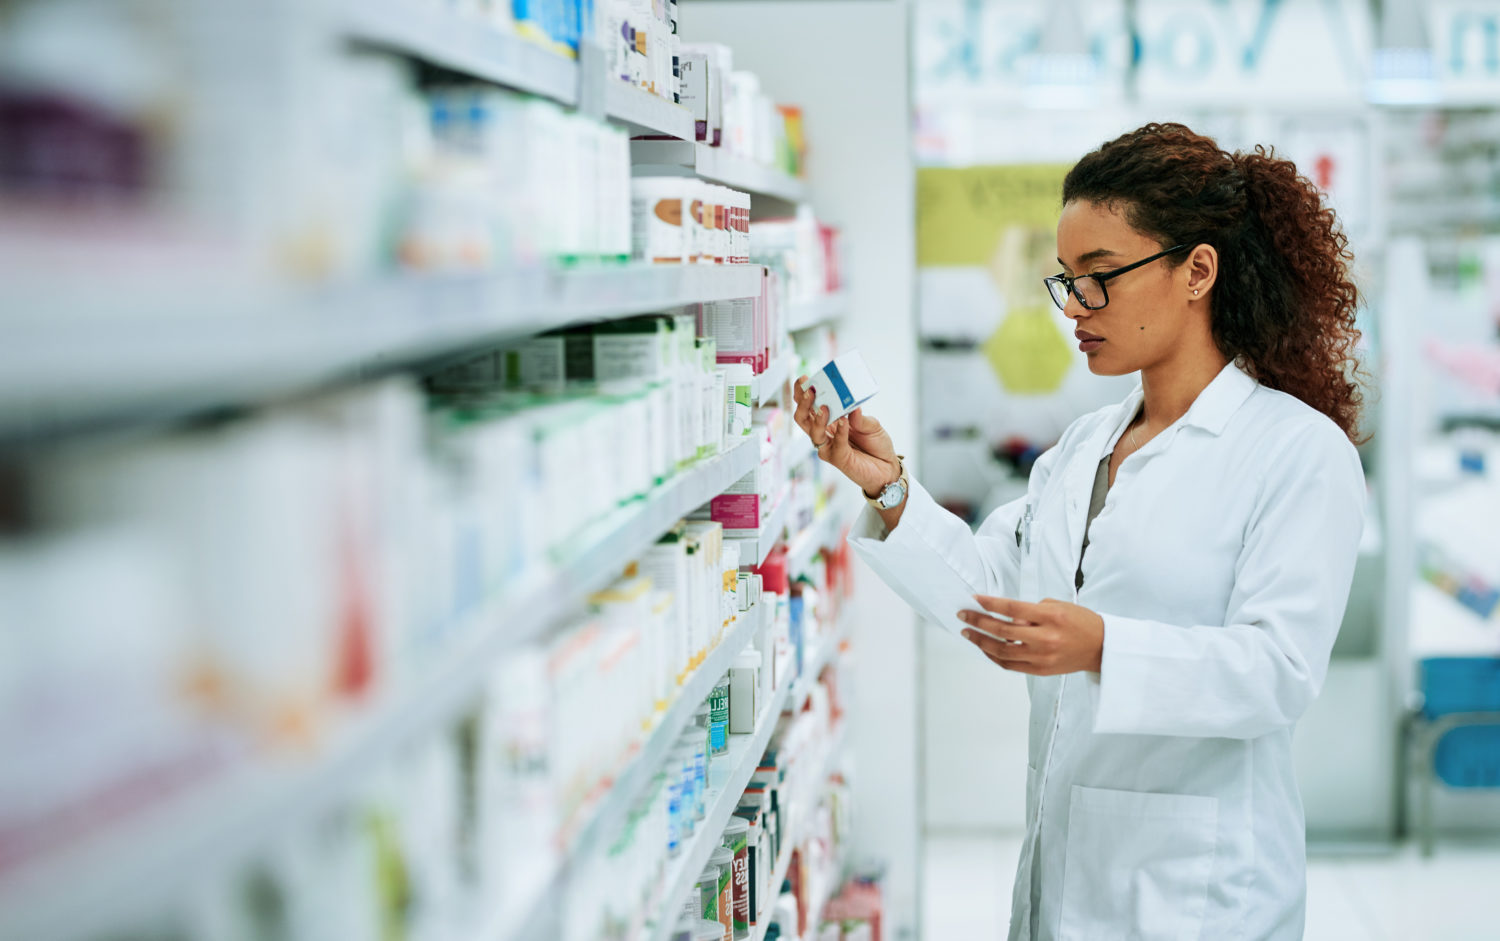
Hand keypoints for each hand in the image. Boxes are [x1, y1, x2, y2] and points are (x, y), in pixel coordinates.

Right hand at [792, 376, 899, 496]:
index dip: (802, 394)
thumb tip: (852, 407)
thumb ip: (860, 418)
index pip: (810, 406)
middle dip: (803, 403)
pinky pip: (835, 444)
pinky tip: (844, 421)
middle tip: (810, 390)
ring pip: (813, 433)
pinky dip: (839, 432)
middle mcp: (825, 434)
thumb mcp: (872, 425)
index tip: (803, 379)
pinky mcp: (838, 459)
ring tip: (824, 406)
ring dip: (817, 418)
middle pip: (803, 419)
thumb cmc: (876, 445)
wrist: (887, 467)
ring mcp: (829, 447)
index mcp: (829, 422)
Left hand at [958, 595, 1104, 674]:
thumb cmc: (1080, 622)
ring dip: (980, 641)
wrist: (1101, 647)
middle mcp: (1045, 638)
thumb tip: (1006, 615)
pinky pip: (1009, 665)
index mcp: (1051, 617)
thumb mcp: (1057, 606)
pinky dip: (993, 656)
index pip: (1012, 608)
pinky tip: (984, 646)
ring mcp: (1041, 657)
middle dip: (978, 622)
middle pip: (1002, 630)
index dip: (990, 603)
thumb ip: (1031, 611)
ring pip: (1001, 651)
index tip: (974, 599)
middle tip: (963, 615)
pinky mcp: (1039, 670)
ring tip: (967, 632)